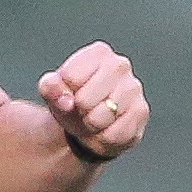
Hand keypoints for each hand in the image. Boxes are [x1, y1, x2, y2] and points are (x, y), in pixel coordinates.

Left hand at [39, 41, 148, 160]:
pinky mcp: (141, 111)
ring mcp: (134, 88)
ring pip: (101, 118)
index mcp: (98, 53)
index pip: (71, 77)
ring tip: (95, 118)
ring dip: (92, 126)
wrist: (91, 125)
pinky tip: (107, 128)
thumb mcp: (54, 92)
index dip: (65, 93)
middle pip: (85, 100)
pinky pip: (114, 134)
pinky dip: (104, 138)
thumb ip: (50, 88)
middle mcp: (120, 65)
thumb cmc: (73, 102)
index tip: (71, 94)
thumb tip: (66, 101)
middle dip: (80, 111)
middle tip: (84, 109)